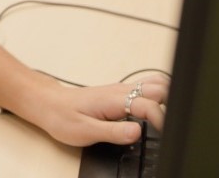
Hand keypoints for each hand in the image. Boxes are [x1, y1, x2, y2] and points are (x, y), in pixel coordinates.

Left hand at [31, 74, 168, 146]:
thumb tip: (137, 132)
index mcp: (114, 99)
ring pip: (154, 83)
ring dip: (166, 97)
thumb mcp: (85, 131)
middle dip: (169, 105)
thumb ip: (113, 132)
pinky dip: (157, 95)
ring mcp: (121, 89)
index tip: (163, 135)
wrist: (49, 104)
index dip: (161, 120)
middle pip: (159, 88)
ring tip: (165, 118)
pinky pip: (146, 87)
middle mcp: (120, 90)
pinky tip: (155, 110)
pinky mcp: (119, 93)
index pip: (149, 104)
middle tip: (166, 126)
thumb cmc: (63, 117)